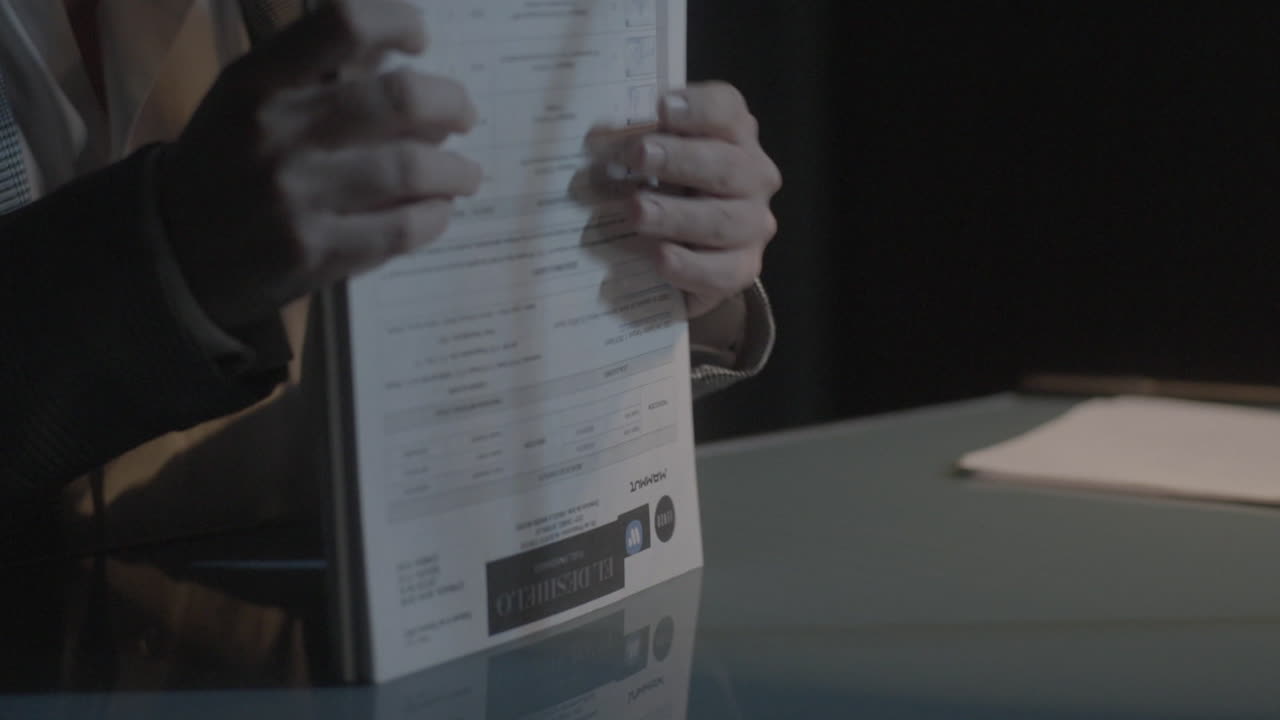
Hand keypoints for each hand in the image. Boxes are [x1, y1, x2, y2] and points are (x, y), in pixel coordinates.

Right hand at [159, 1, 480, 329]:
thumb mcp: (247, 102)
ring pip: (413, 168)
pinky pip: (403, 228)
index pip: (344, 23)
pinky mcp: (314, 254)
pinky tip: (437, 212)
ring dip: (455, 170)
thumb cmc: (224, 166)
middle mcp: (275, 132)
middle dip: (452, 104)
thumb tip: (403, 58)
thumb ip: (316, 77)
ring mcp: (295, 197)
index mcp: (256, 81)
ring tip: (463, 174)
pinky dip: (434, 216)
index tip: (420, 41)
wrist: (169, 255)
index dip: (399, 22)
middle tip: (464, 116)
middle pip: (401, 99)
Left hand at [617, 82, 781, 317]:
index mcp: (734, 135)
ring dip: (676, 215)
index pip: (727, 111)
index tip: (661, 108)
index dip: (697, 108)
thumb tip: (597, 139)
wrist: (689, 246)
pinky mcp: (743, 268)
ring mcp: (752, 225)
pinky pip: (723, 272)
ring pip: (722, 220)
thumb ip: (639, 140)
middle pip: (727, 165)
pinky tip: (661, 258)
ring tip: (636, 212)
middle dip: (680, 160)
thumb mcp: (656, 154)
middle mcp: (753, 177)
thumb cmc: (666, 186)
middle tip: (638, 157)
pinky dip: (690, 265)